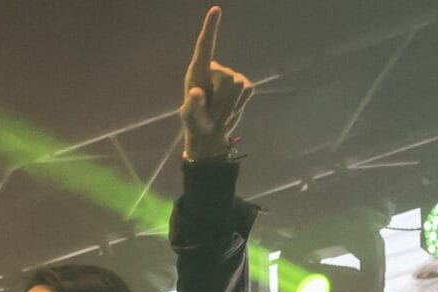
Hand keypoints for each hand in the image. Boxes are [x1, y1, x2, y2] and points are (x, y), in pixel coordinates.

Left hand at [178, 7, 254, 161]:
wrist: (210, 134)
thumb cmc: (195, 124)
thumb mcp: (190, 119)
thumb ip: (191, 107)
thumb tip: (195, 92)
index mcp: (197, 72)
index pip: (205, 46)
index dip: (210, 28)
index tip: (215, 9)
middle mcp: (215, 70)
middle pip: (226, 78)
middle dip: (221, 100)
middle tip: (211, 112)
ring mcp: (231, 76)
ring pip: (237, 85)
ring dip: (228, 105)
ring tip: (218, 112)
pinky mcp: (244, 84)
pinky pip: (247, 91)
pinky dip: (239, 105)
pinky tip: (229, 109)